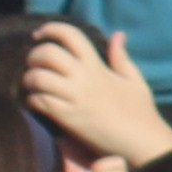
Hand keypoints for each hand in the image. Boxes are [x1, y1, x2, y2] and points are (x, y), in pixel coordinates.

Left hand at [25, 23, 171, 168]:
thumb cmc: (141, 113)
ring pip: (38, 78)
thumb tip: (117, 34)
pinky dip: (32, 100)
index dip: (50, 29)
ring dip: (29, 79)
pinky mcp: (68, 118)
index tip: (39, 35)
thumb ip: (121, 57)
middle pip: (47, 53)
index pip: (70, 35)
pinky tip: (37, 103)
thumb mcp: (135, 80)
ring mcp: (74, 98)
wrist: (142, 143)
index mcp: (97, 66)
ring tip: (33, 85)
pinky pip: (39, 102)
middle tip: (33, 64)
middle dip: (33, 56)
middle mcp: (84, 78)